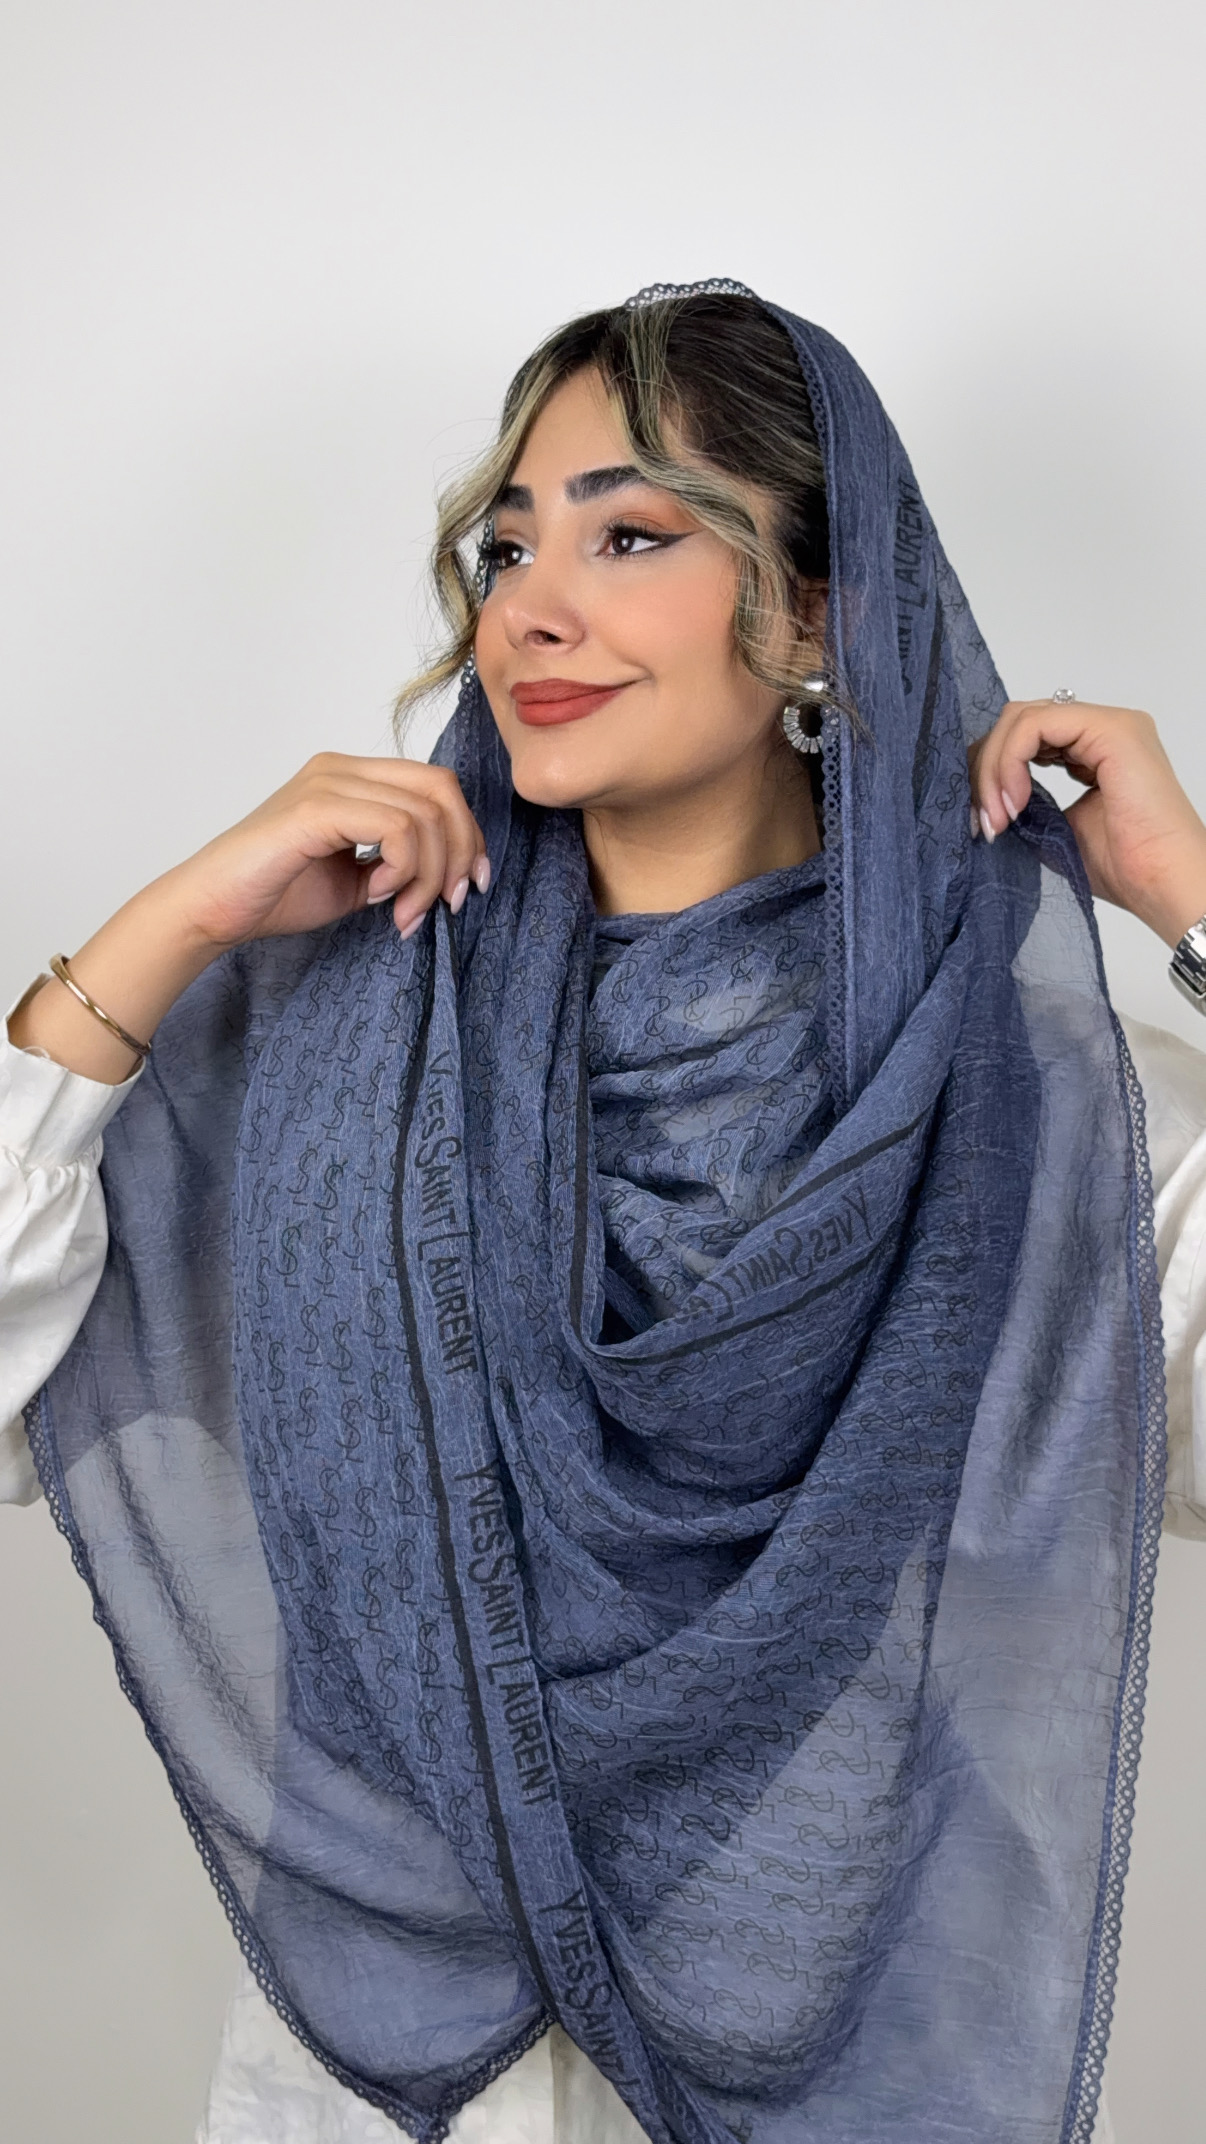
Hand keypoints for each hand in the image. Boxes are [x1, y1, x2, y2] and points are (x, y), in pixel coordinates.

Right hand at [162, 753, 488, 949]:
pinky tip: (378, 894)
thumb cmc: (275, 894)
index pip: (437, 785)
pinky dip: (403, 869)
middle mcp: (342, 768)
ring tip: (404, 912)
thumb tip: (448, 874)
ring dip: (428, 874)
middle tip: (448, 903)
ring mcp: (328, 782)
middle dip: (459, 852)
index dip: (467, 834)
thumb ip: (399, 865)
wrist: (213, 909)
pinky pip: (395, 828)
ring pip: (423, 814)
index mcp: (353, 778)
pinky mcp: (317, 807)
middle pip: (441, 789)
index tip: (468, 885)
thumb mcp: (357, 880)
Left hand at [969, 700, 1205, 946]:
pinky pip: (1036, 725)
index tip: (983, 823)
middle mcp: (1101, 729)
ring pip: (1021, 719)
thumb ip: (1023, 802)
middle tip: (983, 821)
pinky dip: (1010, 761)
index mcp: (1093, 748)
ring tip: (997, 818)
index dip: (991, 773)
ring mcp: (1108, 724)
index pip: (1023, 736)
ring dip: (994, 769)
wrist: (1161, 883)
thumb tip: (980, 799)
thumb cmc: (1124, 868)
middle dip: (985, 770)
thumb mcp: (1053, 829)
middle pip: (1017, 722)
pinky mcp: (1110, 729)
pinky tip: (1014, 801)